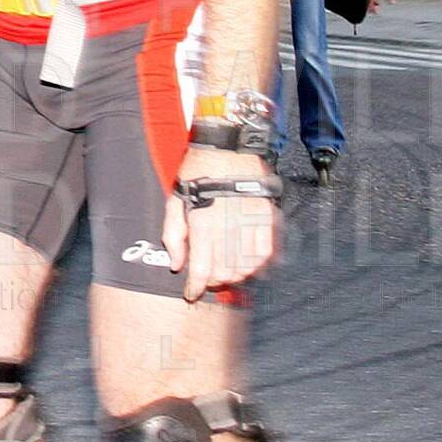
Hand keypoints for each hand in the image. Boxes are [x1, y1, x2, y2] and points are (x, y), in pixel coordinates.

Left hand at [161, 147, 278, 302]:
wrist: (229, 147)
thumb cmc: (198, 173)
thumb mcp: (175, 200)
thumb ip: (173, 235)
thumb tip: (177, 264)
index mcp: (203, 223)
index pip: (201, 268)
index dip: (195, 287)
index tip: (191, 294)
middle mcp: (229, 227)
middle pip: (225, 272)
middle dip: (213, 282)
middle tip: (205, 280)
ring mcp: (251, 224)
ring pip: (246, 267)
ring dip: (234, 277)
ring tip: (225, 273)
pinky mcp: (268, 219)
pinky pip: (267, 254)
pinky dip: (257, 266)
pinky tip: (247, 266)